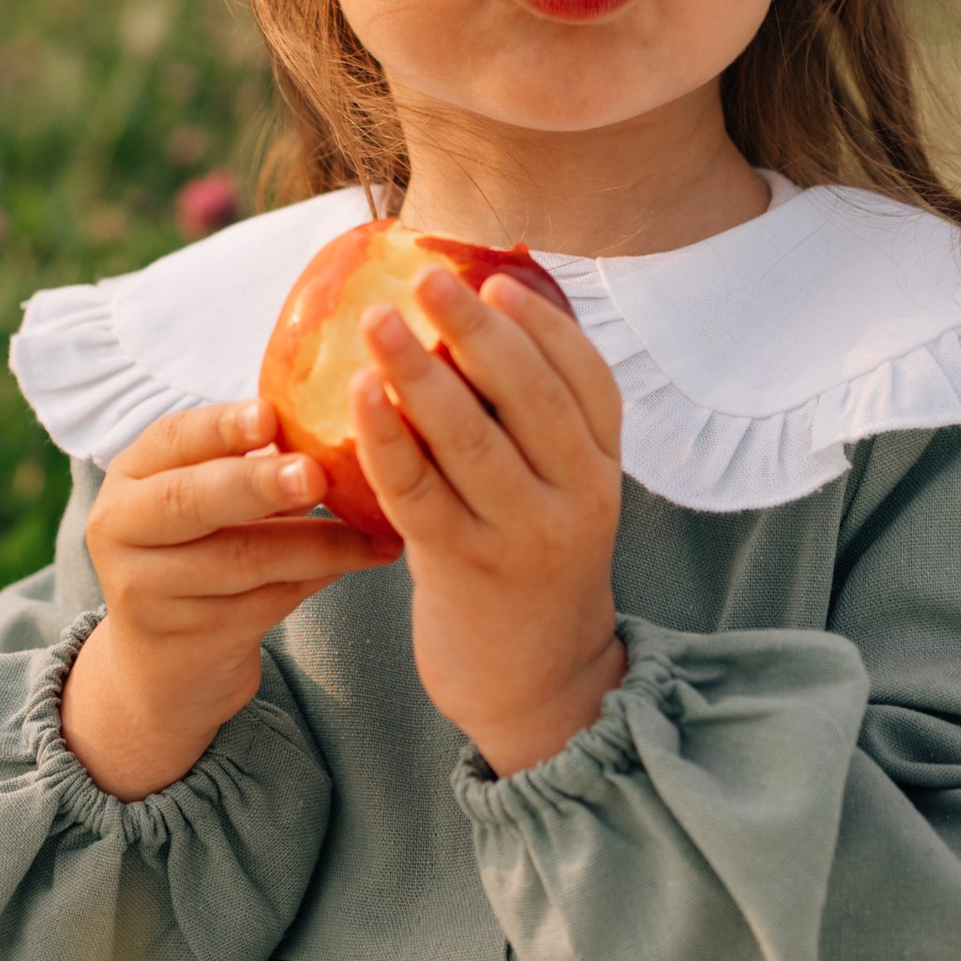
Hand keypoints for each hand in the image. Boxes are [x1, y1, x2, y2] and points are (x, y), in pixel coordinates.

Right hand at [62, 400, 393, 798]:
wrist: (164, 668)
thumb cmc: (199, 556)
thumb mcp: (201, 503)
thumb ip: (244, 462)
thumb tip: (338, 415)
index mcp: (129, 479)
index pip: (171, 439)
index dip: (221, 425)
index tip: (270, 415)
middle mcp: (122, 531)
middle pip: (192, 501)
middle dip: (258, 483)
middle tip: (315, 474)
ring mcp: (148, 591)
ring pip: (243, 559)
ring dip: (318, 541)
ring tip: (375, 528)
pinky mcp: (189, 641)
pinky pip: (268, 601)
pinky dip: (322, 576)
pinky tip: (362, 558)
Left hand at [348, 266, 626, 774]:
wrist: (536, 684)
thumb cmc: (531, 564)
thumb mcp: (560, 492)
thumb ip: (537, 420)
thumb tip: (489, 309)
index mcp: (604, 467)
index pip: (588, 379)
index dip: (545, 324)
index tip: (499, 278)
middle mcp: (577, 498)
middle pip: (529, 397)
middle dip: (476, 328)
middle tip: (427, 276)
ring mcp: (523, 536)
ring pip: (470, 439)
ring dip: (419, 372)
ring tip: (376, 320)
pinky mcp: (465, 569)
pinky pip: (419, 492)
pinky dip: (386, 439)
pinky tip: (357, 396)